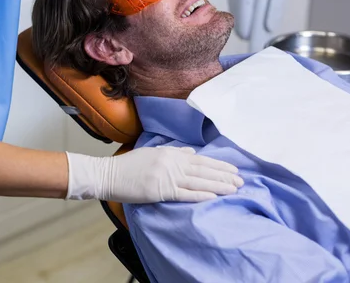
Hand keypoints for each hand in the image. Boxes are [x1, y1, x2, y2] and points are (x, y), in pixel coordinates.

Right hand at [65, 146, 243, 202]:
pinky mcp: (160, 191)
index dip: (218, 165)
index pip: (200, 159)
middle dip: (223, 175)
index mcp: (170, 153)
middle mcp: (171, 162)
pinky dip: (199, 195)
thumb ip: (173, 152)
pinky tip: (213, 197)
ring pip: (198, 181)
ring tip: (234, 189)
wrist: (109, 174)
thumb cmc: (129, 165)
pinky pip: (184, 193)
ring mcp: (166, 177)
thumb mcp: (152, 152)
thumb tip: (192, 153)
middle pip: (203, 170)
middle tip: (241, 181)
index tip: (233, 170)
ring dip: (217, 185)